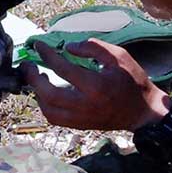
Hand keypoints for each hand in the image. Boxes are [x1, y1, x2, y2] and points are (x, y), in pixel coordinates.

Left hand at [21, 39, 170, 130]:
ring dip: (37, 93)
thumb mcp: (119, 56)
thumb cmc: (133, 81)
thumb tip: (67, 47)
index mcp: (96, 86)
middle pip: (48, 93)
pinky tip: (45, 93)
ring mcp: (81, 118)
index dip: (47, 55)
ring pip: (48, 110)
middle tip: (28, 65)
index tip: (38, 46)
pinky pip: (55, 118)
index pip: (63, 68)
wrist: (143, 111)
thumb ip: (93, 48)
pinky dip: (45, 106)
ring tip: (36, 79)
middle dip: (33, 78)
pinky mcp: (80, 125)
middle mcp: (85, 104)